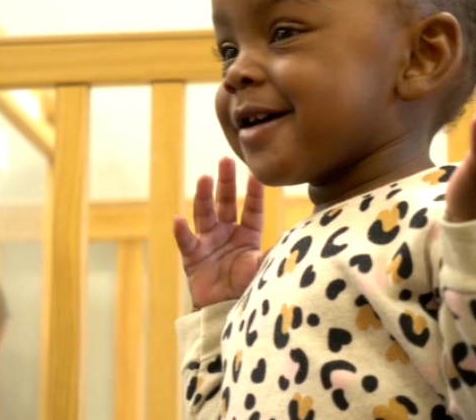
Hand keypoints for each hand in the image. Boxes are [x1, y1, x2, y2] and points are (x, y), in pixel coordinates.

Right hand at [174, 157, 264, 309]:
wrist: (226, 315)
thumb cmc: (247, 290)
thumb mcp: (264, 268)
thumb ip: (275, 253)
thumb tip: (297, 240)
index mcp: (248, 235)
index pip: (252, 208)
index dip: (254, 192)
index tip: (255, 173)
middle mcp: (227, 233)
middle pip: (225, 202)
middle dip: (225, 182)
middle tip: (225, 160)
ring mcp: (208, 243)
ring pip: (205, 214)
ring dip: (203, 196)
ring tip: (203, 178)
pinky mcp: (193, 257)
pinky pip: (186, 241)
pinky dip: (181, 231)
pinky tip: (178, 219)